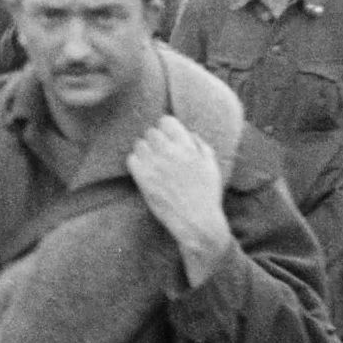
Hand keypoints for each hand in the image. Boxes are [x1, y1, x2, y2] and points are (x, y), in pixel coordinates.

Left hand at [126, 116, 231, 287]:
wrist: (197, 221)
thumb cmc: (206, 195)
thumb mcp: (211, 166)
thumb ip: (200, 145)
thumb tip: (188, 133)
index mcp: (187, 147)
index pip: (166, 121)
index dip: (165, 129)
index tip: (167, 138)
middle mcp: (170, 152)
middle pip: (150, 132)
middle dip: (154, 140)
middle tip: (158, 152)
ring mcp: (155, 165)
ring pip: (139, 143)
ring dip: (143, 151)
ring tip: (151, 162)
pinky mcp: (143, 179)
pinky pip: (131, 159)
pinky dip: (135, 163)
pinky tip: (144, 171)